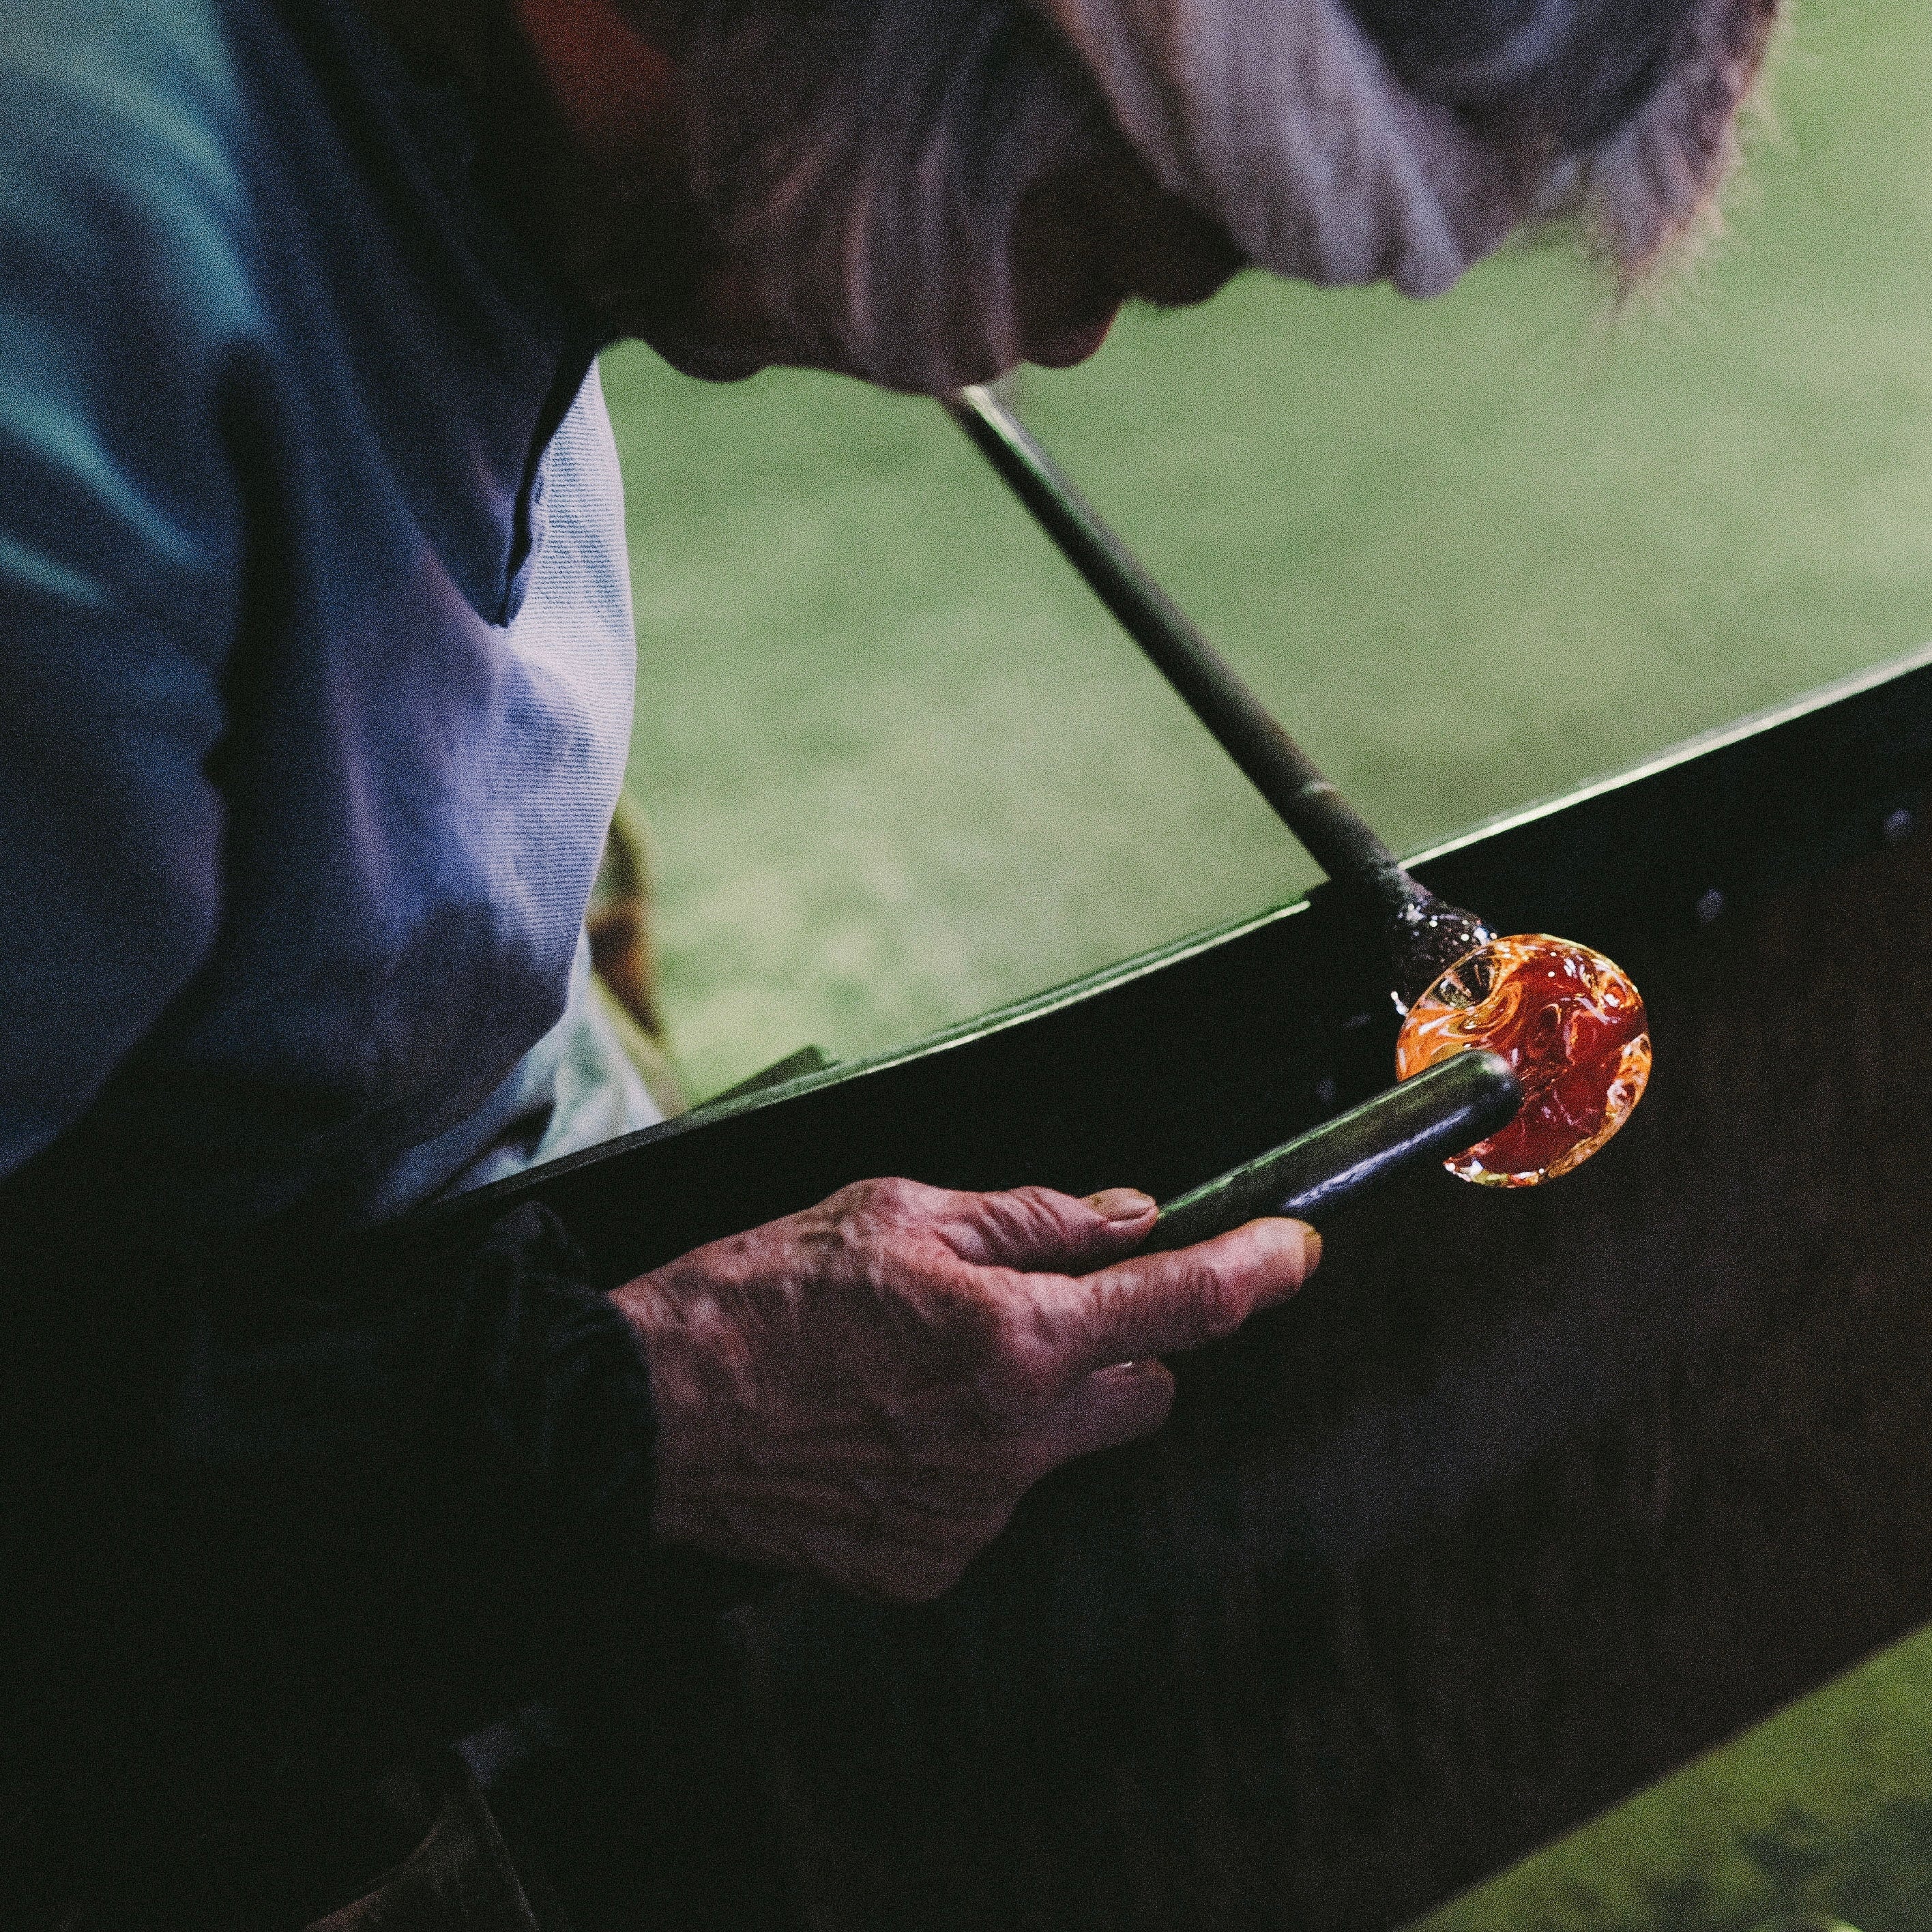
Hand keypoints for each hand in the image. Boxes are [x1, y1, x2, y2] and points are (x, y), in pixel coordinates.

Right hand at [611, 1177, 1319, 1601]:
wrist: (645, 1416)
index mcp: (1016, 1339)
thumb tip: (1128, 1218)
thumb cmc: (759, 1299)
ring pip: (1060, 1447)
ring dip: (1026, 1404)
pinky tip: (881, 1429)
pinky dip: (964, 1462)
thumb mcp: (896, 1214)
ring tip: (913, 1371)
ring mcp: (975, 1515)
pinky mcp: (929, 1564)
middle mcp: (1014, 1440)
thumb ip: (1031, 1220)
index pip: (1181, 1303)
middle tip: (1036, 1310)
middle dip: (1119, 1348)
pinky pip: (990, 1501)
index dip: (1255, 1271)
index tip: (1294, 1253)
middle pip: (1145, 1394)